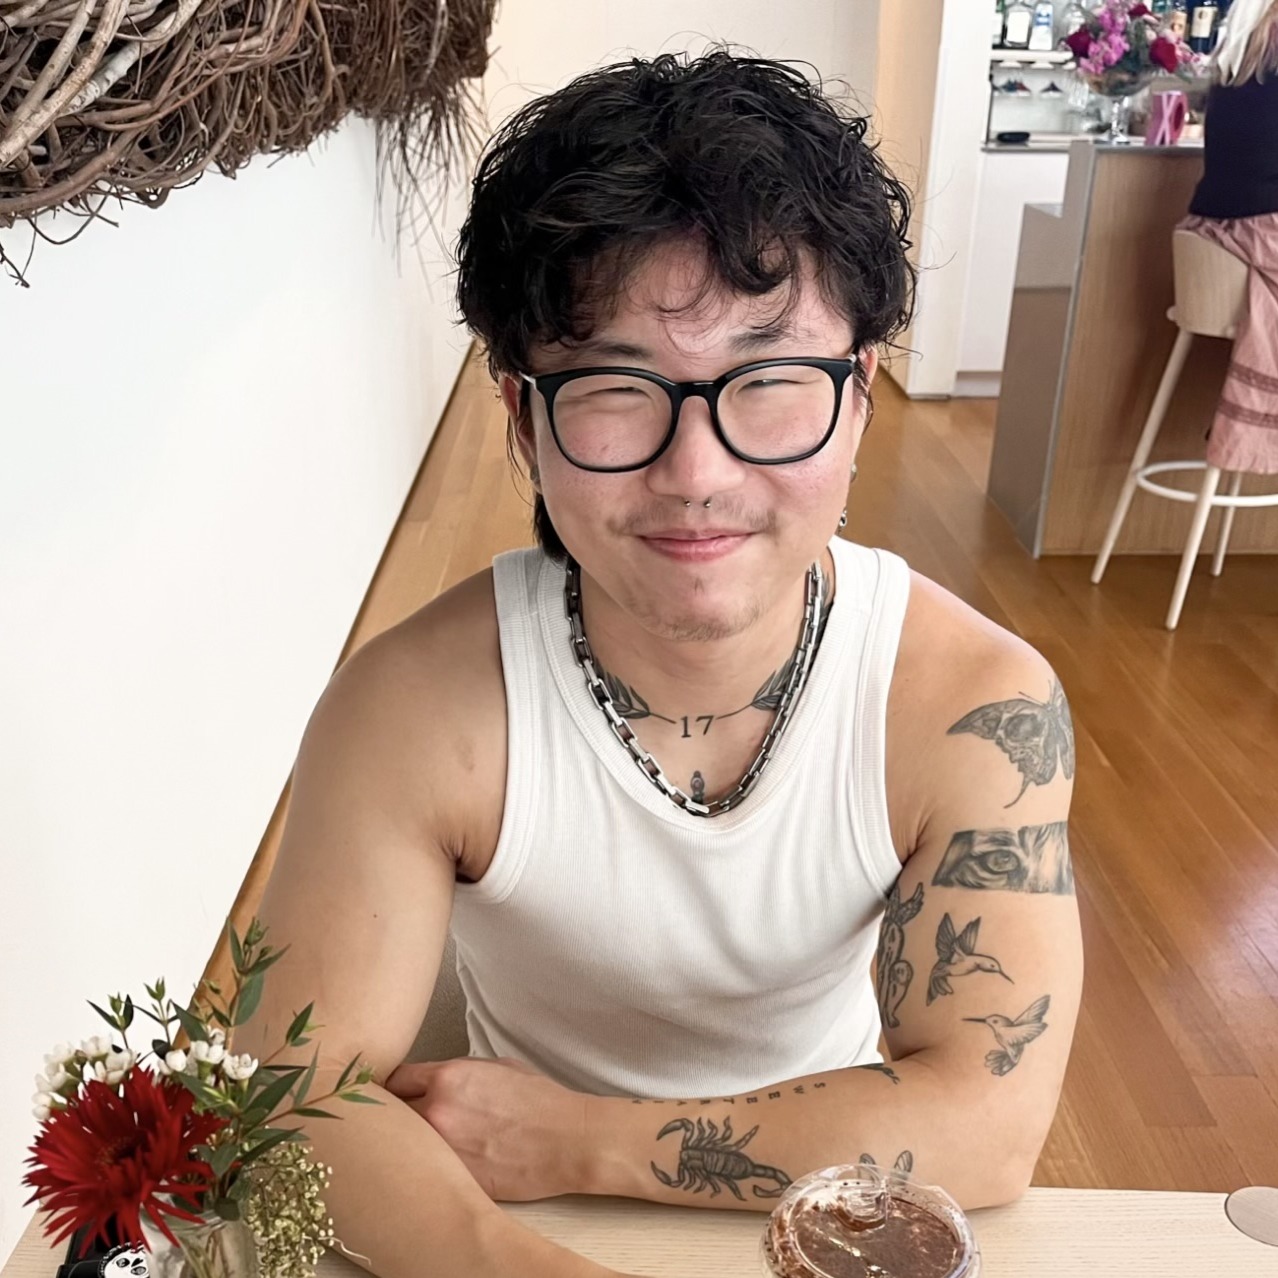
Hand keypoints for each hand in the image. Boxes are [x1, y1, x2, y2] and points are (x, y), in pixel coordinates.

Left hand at [384, 1056, 592, 1200]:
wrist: (566, 1140)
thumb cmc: (539, 1101)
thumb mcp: (497, 1067)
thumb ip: (458, 1072)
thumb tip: (436, 1081)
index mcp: (447, 1078)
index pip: (396, 1079)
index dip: (397, 1086)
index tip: (400, 1094)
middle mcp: (437, 1112)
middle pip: (392, 1115)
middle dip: (398, 1117)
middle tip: (406, 1123)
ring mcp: (443, 1149)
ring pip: (406, 1148)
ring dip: (411, 1146)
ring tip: (423, 1148)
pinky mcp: (454, 1179)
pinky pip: (429, 1172)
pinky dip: (432, 1169)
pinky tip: (443, 1168)